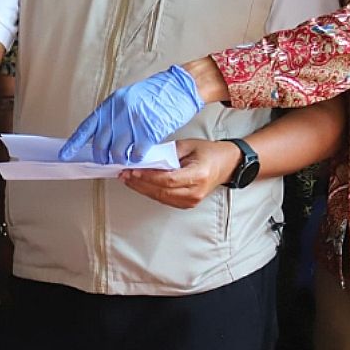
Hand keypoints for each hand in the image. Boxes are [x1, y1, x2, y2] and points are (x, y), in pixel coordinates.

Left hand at [59, 65, 204, 164]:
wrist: (179, 87)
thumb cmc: (156, 93)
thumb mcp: (128, 99)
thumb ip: (114, 116)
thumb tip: (103, 137)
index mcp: (110, 105)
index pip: (87, 128)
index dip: (74, 144)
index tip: (65, 155)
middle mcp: (119, 113)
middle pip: (101, 145)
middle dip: (102, 157)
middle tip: (106, 161)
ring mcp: (133, 122)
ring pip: (117, 152)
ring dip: (120, 159)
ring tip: (125, 159)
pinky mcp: (148, 131)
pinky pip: (136, 153)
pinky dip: (137, 159)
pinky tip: (139, 156)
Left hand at [119, 138, 241, 208]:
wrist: (225, 164)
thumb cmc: (209, 152)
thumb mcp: (188, 145)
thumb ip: (167, 152)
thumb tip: (146, 157)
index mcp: (198, 175)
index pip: (168, 180)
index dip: (148, 177)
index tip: (132, 171)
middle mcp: (195, 191)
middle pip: (161, 191)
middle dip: (140, 183)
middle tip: (124, 174)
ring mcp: (192, 200)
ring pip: (161, 197)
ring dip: (142, 188)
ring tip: (128, 179)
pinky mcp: (187, 203)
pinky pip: (164, 199)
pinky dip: (150, 192)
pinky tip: (140, 184)